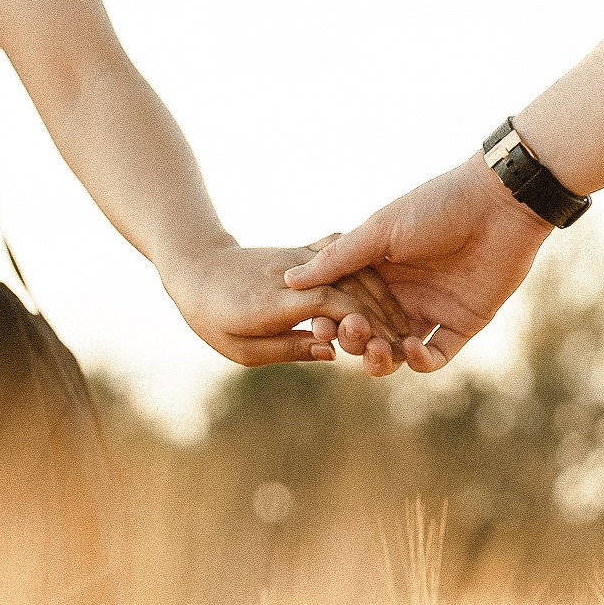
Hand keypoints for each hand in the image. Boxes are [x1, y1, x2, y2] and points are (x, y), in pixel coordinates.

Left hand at [163, 241, 415, 371]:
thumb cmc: (214, 319)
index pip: (326, 303)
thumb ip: (288, 350)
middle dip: (381, 313)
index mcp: (273, 302)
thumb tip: (331, 354)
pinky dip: (369, 272)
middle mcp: (291, 275)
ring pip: (351, 268)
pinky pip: (344, 255)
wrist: (197, 268)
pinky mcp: (305, 250)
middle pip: (347, 285)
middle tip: (406, 339)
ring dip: (381, 294)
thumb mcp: (243, 350)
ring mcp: (300, 258)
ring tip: (401, 322)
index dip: (358, 322)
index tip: (382, 344)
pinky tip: (386, 292)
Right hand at [283, 156, 552, 372]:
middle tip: (349, 332)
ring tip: (376, 351)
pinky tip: (411, 347)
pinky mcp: (462, 324)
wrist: (500, 203)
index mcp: (378, 270)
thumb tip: (289, 280)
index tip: (318, 325)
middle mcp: (402, 294)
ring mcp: (432, 311)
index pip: (345, 306)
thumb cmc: (438, 206)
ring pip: (397, 352)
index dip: (329, 320)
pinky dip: (420, 361)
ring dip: (381, 358)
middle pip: (368, 333)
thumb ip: (339, 258)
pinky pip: (436, 356)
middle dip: (353, 341)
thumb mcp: (381, 229)